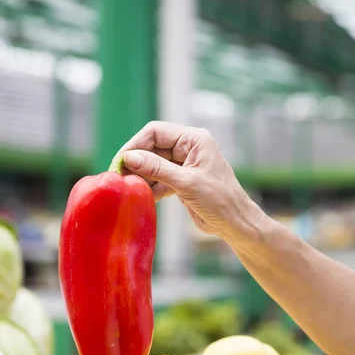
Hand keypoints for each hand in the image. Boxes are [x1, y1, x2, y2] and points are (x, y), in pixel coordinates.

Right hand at [117, 121, 260, 243]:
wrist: (235, 223)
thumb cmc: (219, 200)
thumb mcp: (186, 183)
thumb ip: (157, 168)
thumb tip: (130, 157)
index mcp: (194, 139)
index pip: (156, 132)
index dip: (136, 144)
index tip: (120, 161)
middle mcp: (189, 148)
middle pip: (152, 147)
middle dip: (136, 161)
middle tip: (120, 176)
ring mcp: (184, 164)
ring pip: (154, 164)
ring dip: (142, 176)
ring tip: (129, 188)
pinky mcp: (182, 181)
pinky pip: (159, 178)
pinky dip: (150, 187)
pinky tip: (141, 196)